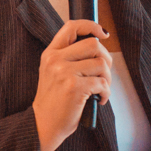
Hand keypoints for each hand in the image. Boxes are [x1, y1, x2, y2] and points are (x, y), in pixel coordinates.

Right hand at [32, 20, 111, 150]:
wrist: (43, 124)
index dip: (91, 26)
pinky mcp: (75, 88)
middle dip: (106, 58)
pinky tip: (99, 99)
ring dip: (107, 78)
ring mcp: (64, 73)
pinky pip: (102, 83)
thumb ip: (69, 57)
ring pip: (101, 63)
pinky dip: (106, 93)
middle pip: (93, 44)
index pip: (71, 27)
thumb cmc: (53, 101)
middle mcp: (56, 60)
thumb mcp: (53, 72)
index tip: (102, 33)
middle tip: (103, 73)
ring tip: (100, 89)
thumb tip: (97, 44)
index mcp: (50, 54)